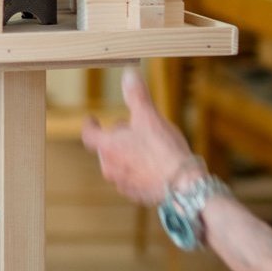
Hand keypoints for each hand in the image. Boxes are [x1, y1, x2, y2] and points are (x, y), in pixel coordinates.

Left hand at [81, 69, 195, 205]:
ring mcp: (122, 184)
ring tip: (149, 148)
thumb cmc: (163, 150)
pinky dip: (140, 171)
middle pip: (107, 148)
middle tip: (135, 130)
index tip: (92, 120)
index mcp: (108, 147)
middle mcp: (110, 168)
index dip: (90, 126)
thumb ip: (136, 96)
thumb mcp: (149, 116)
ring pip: (120, 164)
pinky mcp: (136, 195)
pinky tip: (156, 166)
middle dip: (118, 138)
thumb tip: (128, 75)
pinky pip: (133, 179)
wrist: (182, 185)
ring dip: (128, 155)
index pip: (89, 135)